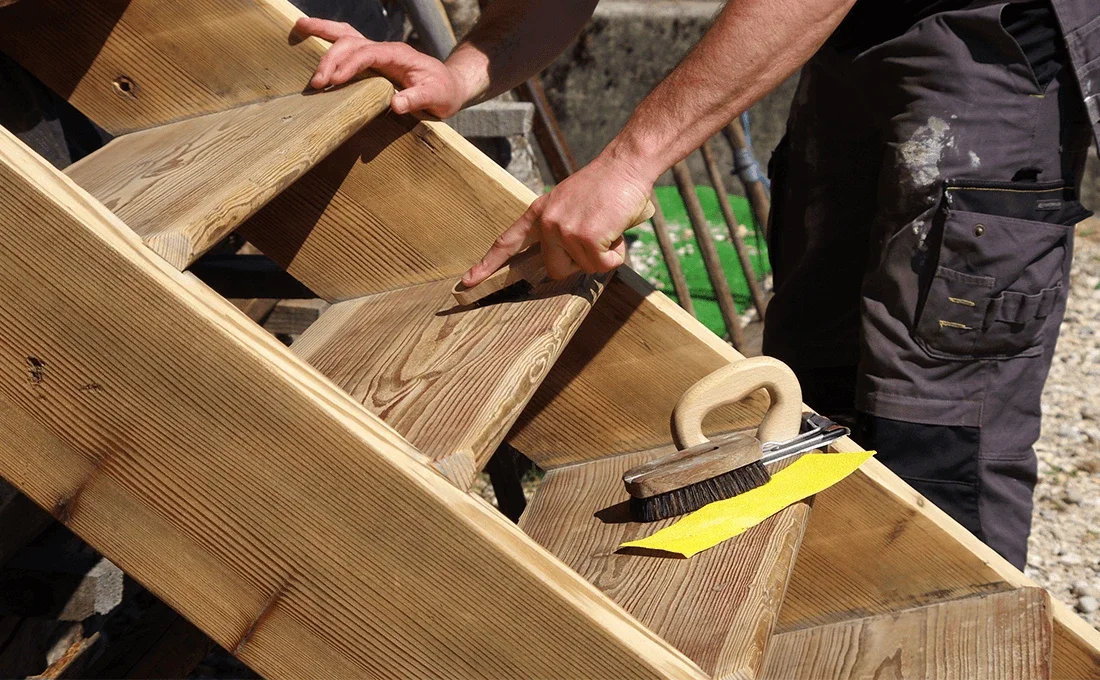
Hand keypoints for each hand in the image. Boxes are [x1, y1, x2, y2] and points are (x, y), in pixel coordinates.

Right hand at [295, 17, 466, 116]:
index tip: (335, 81)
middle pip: (353, 43)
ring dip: (322, 33)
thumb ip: (417, 99)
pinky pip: (347, 44)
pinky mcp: (371, 59)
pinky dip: (327, 37)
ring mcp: (376, 52)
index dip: (351, 65)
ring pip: (346, 35)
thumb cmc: (444, 92)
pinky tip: (308, 31)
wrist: (450, 85)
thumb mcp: (437, 98)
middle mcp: (385, 49)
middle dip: (332, 59)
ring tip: (298, 29)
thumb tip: (396, 105)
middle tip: (316, 83)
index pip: (369, 54)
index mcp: (399, 55)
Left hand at [461, 156, 652, 286]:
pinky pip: (602, 264)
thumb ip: (559, 228)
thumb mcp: (569, 203)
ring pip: (584, 268)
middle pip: (556, 270)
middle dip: (579, 262)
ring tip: (607, 226)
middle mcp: (547, 222)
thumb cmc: (604, 186)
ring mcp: (564, 229)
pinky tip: (615, 229)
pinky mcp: (585, 236)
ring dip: (603, 254)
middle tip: (595, 237)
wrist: (625, 164)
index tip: (468, 282)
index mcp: (539, 213)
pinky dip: (615, 254)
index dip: (488, 265)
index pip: (506, 242)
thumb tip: (565, 259)